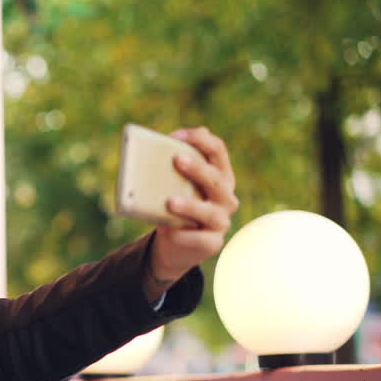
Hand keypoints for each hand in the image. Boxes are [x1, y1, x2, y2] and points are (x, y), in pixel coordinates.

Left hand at [144, 126, 239, 296]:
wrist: (174, 246)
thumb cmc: (173, 208)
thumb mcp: (171, 187)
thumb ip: (168, 169)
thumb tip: (155, 148)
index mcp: (219, 175)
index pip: (218, 151)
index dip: (200, 140)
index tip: (177, 134)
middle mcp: (225, 197)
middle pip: (216, 179)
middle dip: (198, 168)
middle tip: (177, 159)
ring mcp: (221, 221)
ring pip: (209, 212)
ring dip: (190, 205)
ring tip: (170, 202)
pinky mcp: (212, 243)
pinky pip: (199, 239)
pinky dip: (183, 235)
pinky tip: (169, 231)